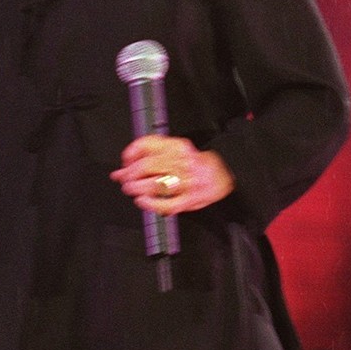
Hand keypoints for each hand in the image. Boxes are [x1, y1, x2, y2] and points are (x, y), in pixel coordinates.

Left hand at [111, 135, 234, 215]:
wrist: (227, 172)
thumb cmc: (198, 163)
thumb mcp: (179, 149)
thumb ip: (156, 153)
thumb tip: (128, 163)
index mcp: (178, 147)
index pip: (148, 145)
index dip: (131, 153)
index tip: (125, 160)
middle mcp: (182, 162)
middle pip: (148, 166)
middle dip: (130, 174)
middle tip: (123, 179)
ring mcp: (187, 182)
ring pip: (155, 184)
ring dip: (137, 188)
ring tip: (130, 189)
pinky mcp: (191, 199)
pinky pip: (167, 204)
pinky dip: (151, 204)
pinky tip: (143, 202)